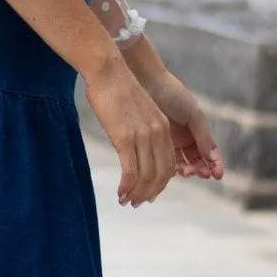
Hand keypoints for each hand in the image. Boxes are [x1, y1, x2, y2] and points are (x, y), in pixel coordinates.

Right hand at [84, 57, 176, 206]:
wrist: (108, 71)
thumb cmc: (116, 90)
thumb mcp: (136, 113)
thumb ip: (139, 132)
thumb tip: (130, 150)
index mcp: (163, 129)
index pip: (168, 165)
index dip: (159, 184)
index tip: (147, 195)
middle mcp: (158, 134)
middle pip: (161, 175)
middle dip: (149, 194)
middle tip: (136, 204)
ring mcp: (144, 136)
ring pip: (147, 177)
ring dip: (137, 194)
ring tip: (126, 202)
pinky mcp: (127, 138)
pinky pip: (131, 171)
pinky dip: (127, 187)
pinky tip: (120, 193)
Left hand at [138, 68, 223, 181]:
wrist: (148, 84)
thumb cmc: (174, 95)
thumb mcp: (193, 114)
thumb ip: (203, 136)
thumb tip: (211, 158)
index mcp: (198, 130)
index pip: (210, 152)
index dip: (215, 164)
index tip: (217, 175)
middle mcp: (186, 138)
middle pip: (197, 161)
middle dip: (200, 169)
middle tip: (199, 172)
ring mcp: (171, 142)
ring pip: (182, 163)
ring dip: (187, 170)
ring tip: (186, 171)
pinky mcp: (155, 144)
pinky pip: (165, 161)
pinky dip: (171, 168)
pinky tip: (173, 168)